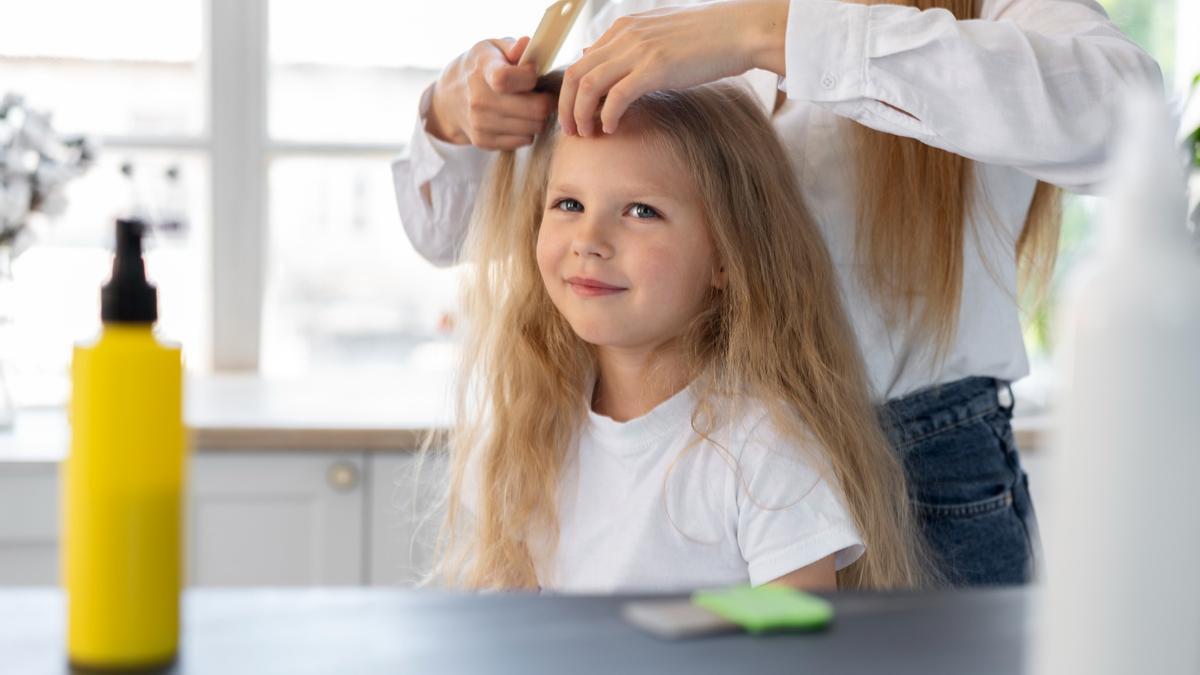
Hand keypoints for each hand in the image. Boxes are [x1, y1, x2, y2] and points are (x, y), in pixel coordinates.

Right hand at [426, 36, 556, 150]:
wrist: (448, 99)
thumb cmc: (479, 68)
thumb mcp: (492, 48)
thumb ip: (513, 46)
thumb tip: (526, 45)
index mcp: (482, 69)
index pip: (507, 79)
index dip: (530, 76)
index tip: (532, 73)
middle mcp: (478, 99)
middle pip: (534, 109)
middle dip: (547, 101)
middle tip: (543, 94)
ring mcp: (480, 123)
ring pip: (534, 127)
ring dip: (539, 117)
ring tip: (530, 106)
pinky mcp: (484, 141)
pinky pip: (524, 141)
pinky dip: (527, 131)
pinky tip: (519, 119)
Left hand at [558, 0, 787, 136]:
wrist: (740, 31)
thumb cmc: (705, 38)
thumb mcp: (658, 35)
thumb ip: (627, 47)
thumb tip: (595, 57)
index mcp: (623, 28)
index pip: (581, 62)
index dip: (570, 92)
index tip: (576, 115)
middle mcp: (625, 36)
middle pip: (575, 75)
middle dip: (567, 107)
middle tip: (572, 132)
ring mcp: (638, 50)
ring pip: (588, 86)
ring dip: (582, 115)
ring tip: (588, 134)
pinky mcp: (655, 68)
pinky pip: (616, 96)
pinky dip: (607, 116)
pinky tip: (611, 128)